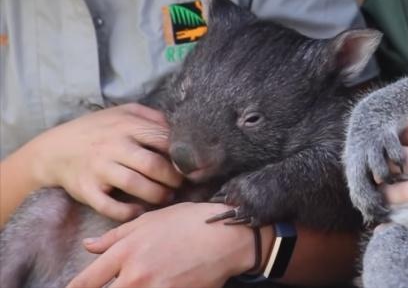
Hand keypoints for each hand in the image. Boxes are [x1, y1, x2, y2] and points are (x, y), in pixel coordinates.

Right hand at [29, 103, 182, 220]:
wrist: (54, 149)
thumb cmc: (98, 130)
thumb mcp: (123, 113)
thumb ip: (152, 117)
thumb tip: (179, 128)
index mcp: (127, 126)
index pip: (163, 140)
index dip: (182, 154)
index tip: (192, 165)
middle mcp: (114, 146)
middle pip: (153, 165)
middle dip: (174, 178)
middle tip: (181, 183)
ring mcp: (99, 169)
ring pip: (135, 185)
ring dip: (157, 195)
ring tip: (166, 196)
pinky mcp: (86, 190)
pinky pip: (109, 206)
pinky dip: (127, 212)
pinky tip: (139, 210)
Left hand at [66, 202, 259, 287]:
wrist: (228, 237)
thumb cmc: (191, 222)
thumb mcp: (150, 220)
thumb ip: (116, 236)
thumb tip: (88, 246)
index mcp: (125, 253)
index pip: (85, 282)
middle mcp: (134, 276)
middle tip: (116, 283)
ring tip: (139, 282)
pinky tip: (157, 285)